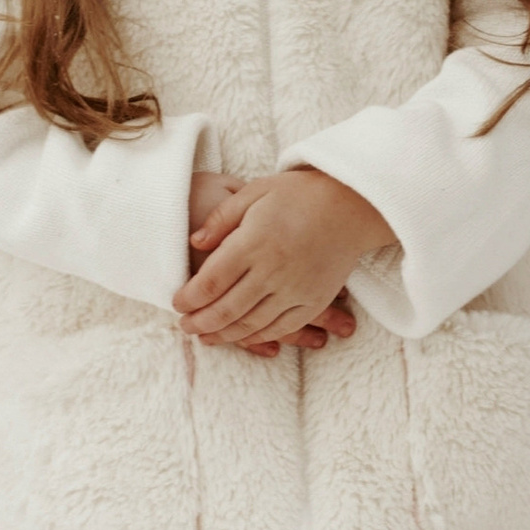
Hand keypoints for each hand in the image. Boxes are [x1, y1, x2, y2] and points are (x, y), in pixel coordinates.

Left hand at [175, 167, 391, 349]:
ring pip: (252, 323)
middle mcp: (274, 269)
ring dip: (225, 334)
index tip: (176, 304)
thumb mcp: (255, 192)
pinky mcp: (314, 299)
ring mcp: (296, 288)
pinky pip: (283, 327)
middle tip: (184, 327)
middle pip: (227, 308)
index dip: (188, 298)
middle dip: (200, 322)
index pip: (211, 281)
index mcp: (254, 241)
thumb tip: (194, 242)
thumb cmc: (299, 193)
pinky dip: (259, 336)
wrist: (353, 204)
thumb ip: (221, 218)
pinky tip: (243, 337)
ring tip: (205, 337)